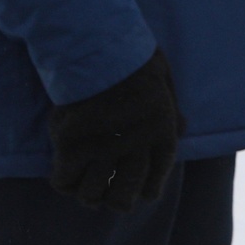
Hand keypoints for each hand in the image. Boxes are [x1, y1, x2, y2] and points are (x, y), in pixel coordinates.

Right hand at [47, 50, 180, 211]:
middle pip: (121, 202)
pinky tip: (64, 167)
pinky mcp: (71, 144)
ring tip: (82, 179)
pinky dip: (62, 180)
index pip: (152, 189)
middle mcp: (135, 148)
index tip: (129, 183)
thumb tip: (182, 129)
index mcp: (162, 136)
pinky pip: (62, 181)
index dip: (140, 191)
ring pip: (90, 195)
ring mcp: (102, 148)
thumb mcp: (166, 83)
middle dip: (111, 200)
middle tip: (102, 188)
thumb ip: (171, 111)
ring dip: (85, 191)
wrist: (100, 43)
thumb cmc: (134, 59)